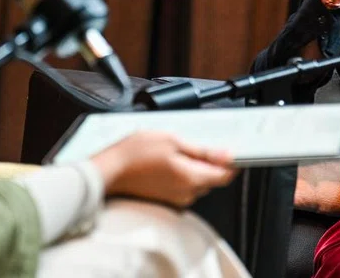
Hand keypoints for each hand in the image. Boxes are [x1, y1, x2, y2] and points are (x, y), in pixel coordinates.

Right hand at [91, 131, 236, 207]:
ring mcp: (176, 198)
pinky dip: (181, 174)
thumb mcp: (172, 141)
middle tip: (193, 144)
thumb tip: (226, 155)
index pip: (226, 175)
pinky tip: (167, 161)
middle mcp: (187, 193)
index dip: (231, 162)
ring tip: (174, 151)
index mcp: (192, 178)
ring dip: (194, 167)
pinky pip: (184, 186)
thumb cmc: (135, 153)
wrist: (109, 170)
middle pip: (212, 178)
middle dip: (209, 162)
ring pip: (198, 182)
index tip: (229, 150)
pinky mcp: (166, 199)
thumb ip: (202, 150)